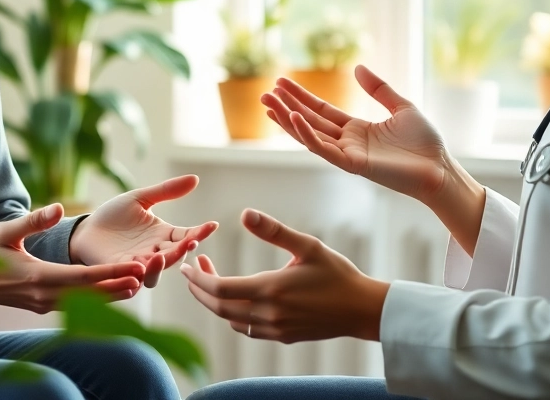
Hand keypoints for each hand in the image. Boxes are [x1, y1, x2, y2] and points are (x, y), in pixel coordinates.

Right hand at [0, 204, 145, 312]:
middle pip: (90, 295)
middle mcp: (44, 295)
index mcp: (38, 276)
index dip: (111, 273)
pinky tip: (111, 291)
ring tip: (136, 284)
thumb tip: (58, 208)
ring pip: (84, 303)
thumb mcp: (6, 231)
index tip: (134, 267)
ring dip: (110, 295)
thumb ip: (33, 220)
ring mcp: (43, 304)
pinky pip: (75, 305)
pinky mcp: (42, 306)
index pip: (83, 277)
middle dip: (118, 285)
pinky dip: (95, 299)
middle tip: (145, 275)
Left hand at [69, 174, 218, 287]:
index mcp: (162, 236)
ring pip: (156, 272)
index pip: (186, 236)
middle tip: (191, 241)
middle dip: (183, 250)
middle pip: (174, 256)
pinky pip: (131, 278)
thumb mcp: (141, 199)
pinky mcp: (118, 271)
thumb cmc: (114, 215)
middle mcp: (154, 253)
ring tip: (161, 255)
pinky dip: (137, 274)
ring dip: (160, 266)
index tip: (212, 224)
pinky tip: (139, 267)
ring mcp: (137, 264)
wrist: (86, 229)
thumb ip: (166, 191)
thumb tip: (196, 178)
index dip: (200, 232)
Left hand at [180, 209, 388, 343]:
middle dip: (199, 289)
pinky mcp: (282, 337)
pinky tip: (235, 298)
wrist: (363, 310)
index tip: (187, 265)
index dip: (198, 278)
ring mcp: (275, 329)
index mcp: (270, 290)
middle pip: (218, 307)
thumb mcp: (308, 246)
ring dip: (214, 302)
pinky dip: (232, 315)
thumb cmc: (337, 274)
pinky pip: (247, 329)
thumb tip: (245, 213)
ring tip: (210, 279)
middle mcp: (268, 314)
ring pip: (230, 320)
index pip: (219, 288)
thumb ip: (274, 230)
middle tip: (191, 270)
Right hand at [262, 66, 485, 253]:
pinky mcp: (353, 165)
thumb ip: (378, 89)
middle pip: (309, 121)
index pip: (321, 111)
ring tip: (268, 104)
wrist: (440, 168)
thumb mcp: (401, 106)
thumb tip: (357, 67)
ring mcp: (348, 154)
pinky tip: (294, 118)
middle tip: (264, 94)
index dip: (301, 97)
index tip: (282, 82)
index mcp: (356, 130)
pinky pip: (324, 149)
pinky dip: (307, 134)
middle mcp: (347, 142)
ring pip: (310, 136)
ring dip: (288, 120)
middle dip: (286, 108)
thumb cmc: (425, 143)